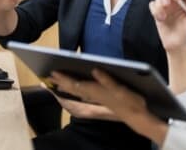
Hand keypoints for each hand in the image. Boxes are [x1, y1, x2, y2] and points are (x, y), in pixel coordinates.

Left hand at [49, 71, 167, 144]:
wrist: (138, 117)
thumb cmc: (130, 101)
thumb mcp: (121, 90)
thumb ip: (107, 80)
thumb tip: (95, 69)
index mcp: (96, 92)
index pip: (75, 84)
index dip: (63, 78)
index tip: (52, 72)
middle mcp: (93, 96)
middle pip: (72, 88)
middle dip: (60, 83)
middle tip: (47, 77)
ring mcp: (96, 99)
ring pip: (76, 93)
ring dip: (65, 87)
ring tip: (56, 82)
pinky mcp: (100, 101)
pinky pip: (82, 96)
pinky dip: (74, 92)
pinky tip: (74, 90)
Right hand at [148, 0, 185, 51]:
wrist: (178, 47)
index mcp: (184, 3)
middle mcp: (174, 4)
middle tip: (166, 5)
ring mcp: (165, 8)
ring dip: (159, 4)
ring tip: (163, 16)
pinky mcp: (157, 14)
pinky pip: (152, 5)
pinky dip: (154, 10)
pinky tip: (160, 19)